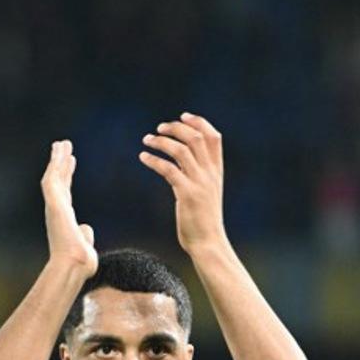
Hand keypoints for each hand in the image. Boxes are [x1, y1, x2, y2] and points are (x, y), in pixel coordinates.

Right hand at [41, 140, 96, 277]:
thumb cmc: (80, 262)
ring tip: (63, 143)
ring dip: (57, 159)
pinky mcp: (54, 204)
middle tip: (63, 145)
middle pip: (58, 180)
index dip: (68, 176)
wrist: (73, 266)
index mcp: (64, 218)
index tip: (72, 161)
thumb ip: (85, 233)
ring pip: (53, 177)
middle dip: (61, 163)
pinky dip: (55, 165)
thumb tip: (86, 228)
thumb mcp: (85, 244)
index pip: (66, 192)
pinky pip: (52, 179)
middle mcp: (57, 210)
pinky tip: (60, 152)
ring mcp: (54, 206)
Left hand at [138, 113, 227, 253]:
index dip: (199, 122)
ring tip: (147, 139)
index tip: (182, 116)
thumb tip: (180, 158)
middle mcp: (210, 174)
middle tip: (159, 128)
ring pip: (181, 150)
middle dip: (176, 128)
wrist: (208, 242)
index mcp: (217, 171)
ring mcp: (199, 183)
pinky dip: (154, 160)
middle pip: (196, 138)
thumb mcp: (206, 192)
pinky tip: (143, 157)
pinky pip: (168, 169)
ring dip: (161, 141)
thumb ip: (198, 173)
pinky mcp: (186, 194)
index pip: (214, 137)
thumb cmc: (203, 219)